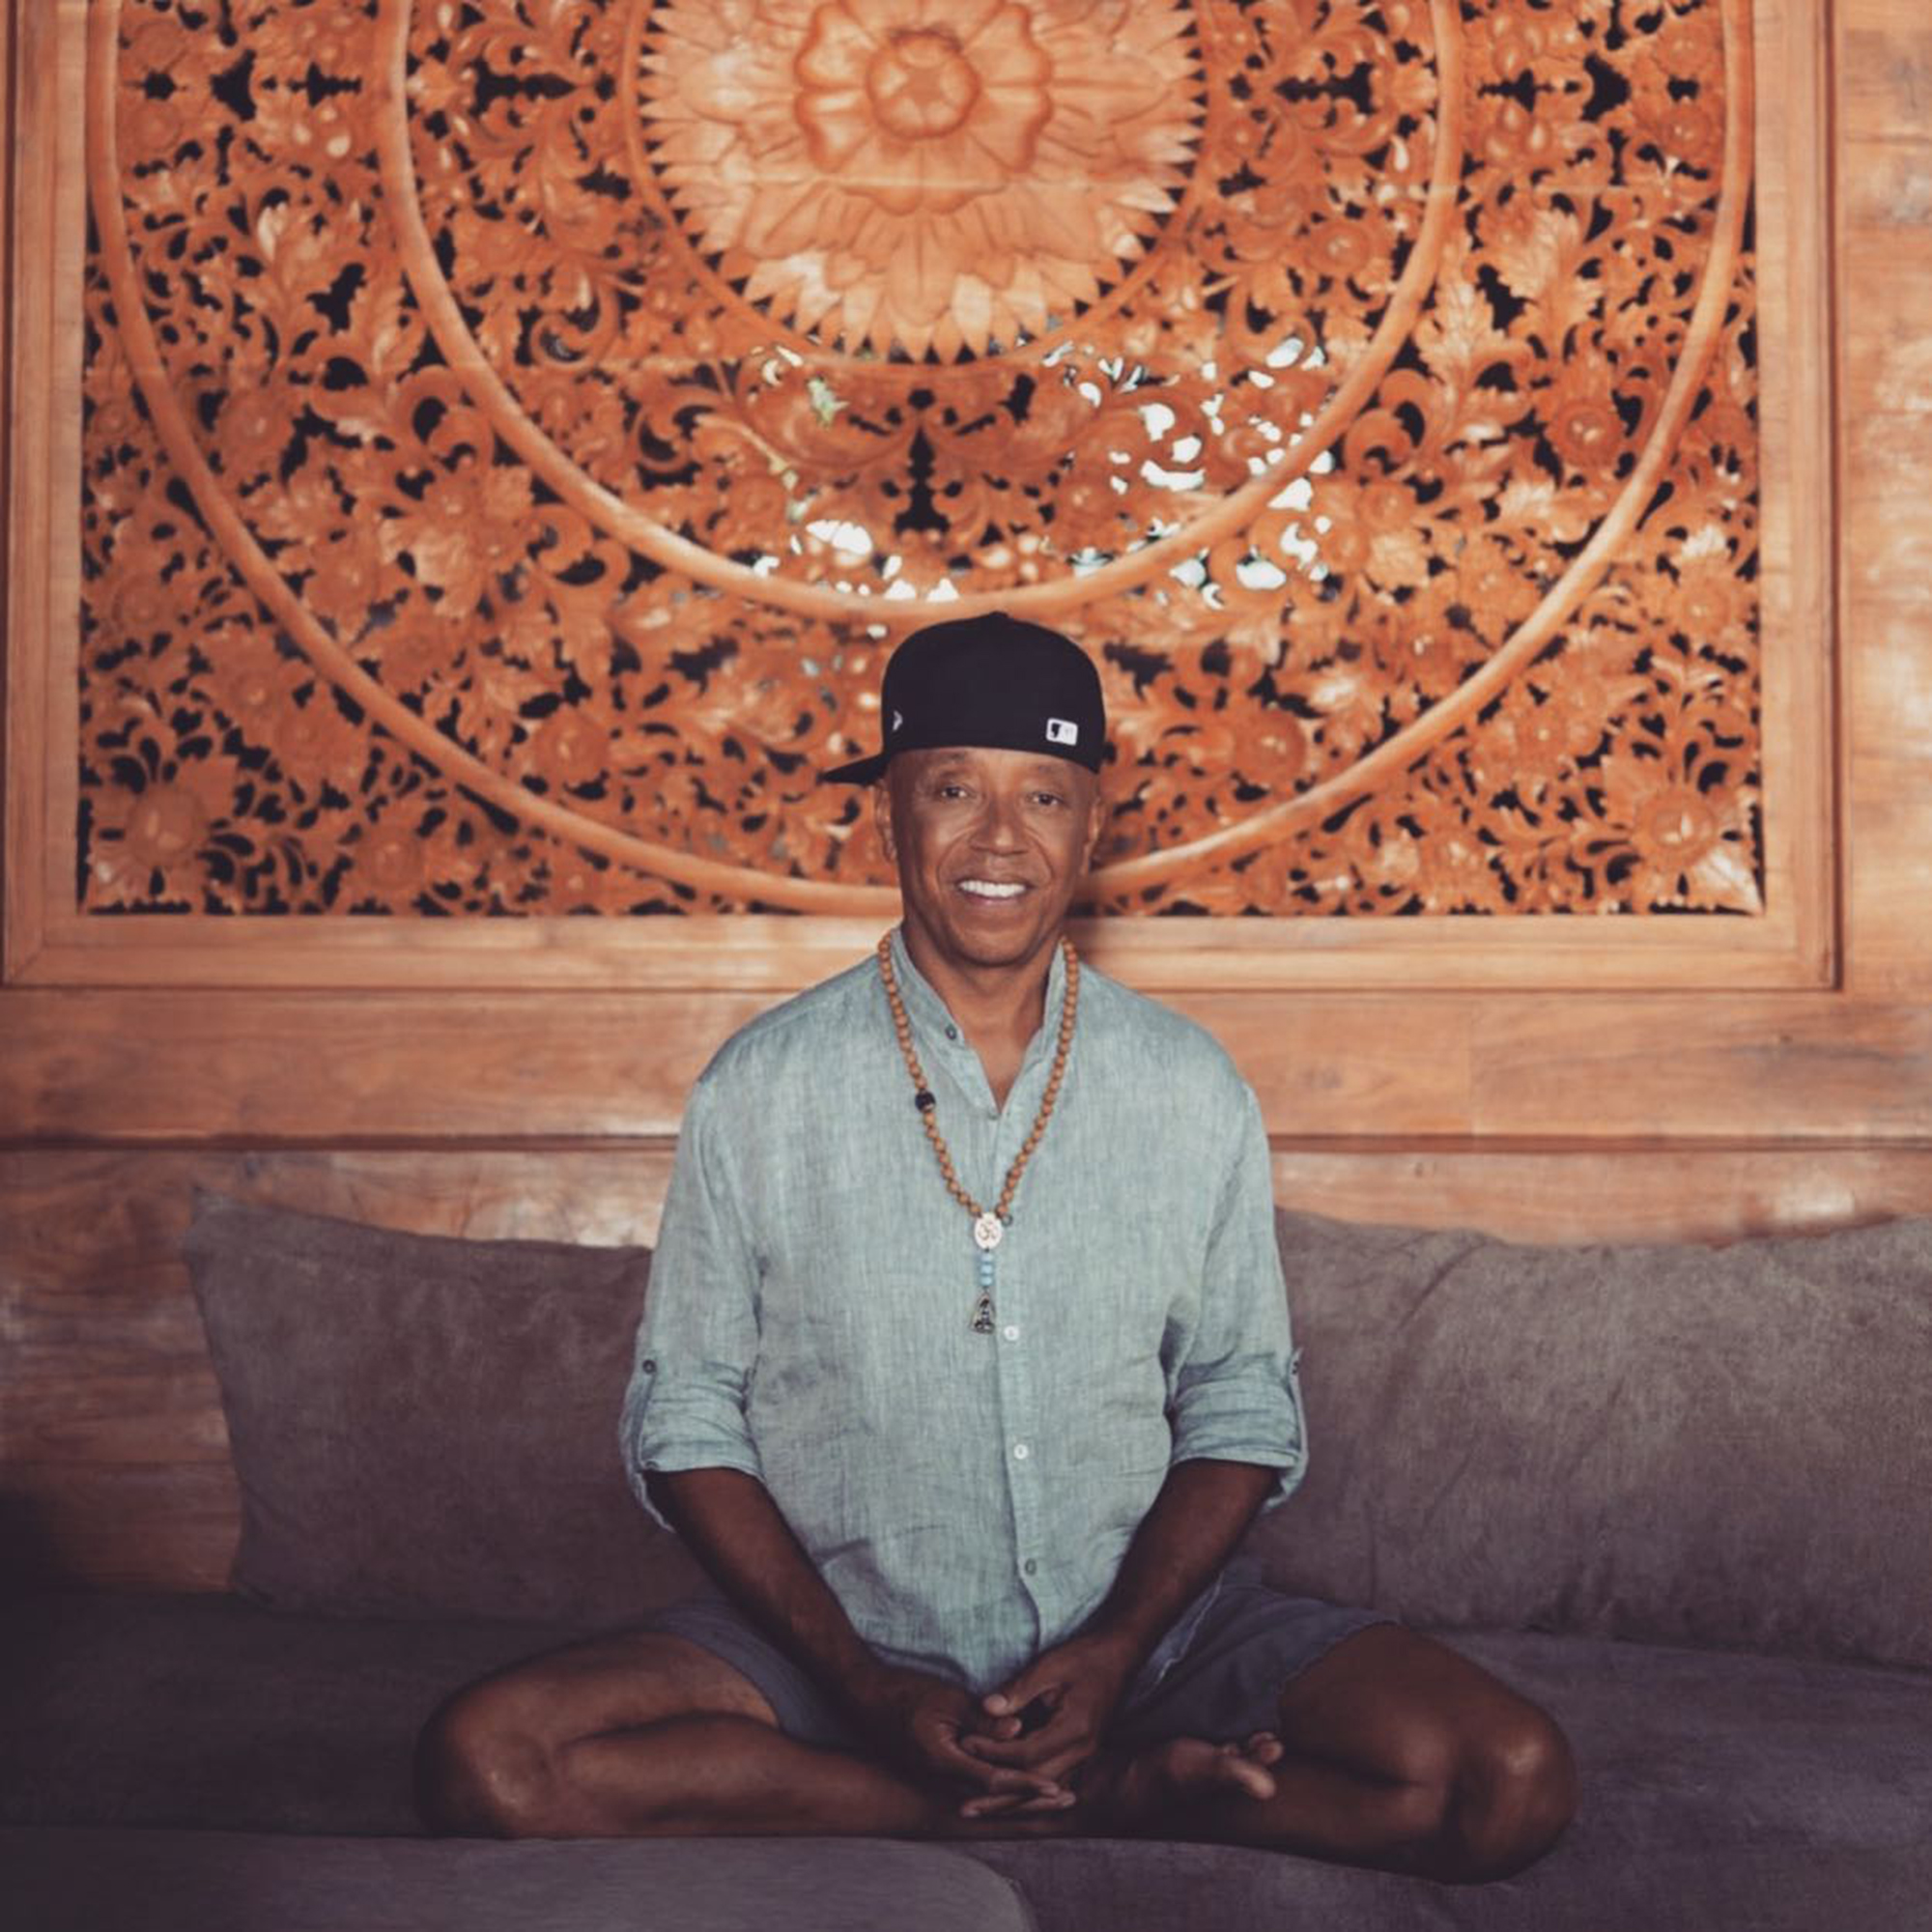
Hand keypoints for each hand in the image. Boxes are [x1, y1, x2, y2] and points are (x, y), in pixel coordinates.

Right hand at [843, 1661, 1075, 1814]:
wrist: (864, 1697)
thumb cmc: (904, 1692)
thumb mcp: (947, 1701)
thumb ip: (983, 1721)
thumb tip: (1019, 1732)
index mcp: (942, 1762)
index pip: (994, 1780)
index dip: (1027, 1784)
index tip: (1056, 1787)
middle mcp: (941, 1779)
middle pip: (995, 1797)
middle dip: (1032, 1799)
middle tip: (1069, 1799)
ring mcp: (937, 1779)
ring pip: (987, 1793)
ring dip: (1020, 1794)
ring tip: (1055, 1795)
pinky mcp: (937, 1772)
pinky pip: (975, 1784)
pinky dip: (1002, 1785)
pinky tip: (1022, 1781)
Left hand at [953, 1634, 1135, 1815]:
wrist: (1118, 1657)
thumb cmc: (1083, 1658)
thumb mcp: (1049, 1666)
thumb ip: (1018, 1690)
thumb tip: (986, 1707)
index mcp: (1075, 1730)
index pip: (1027, 1753)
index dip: (994, 1751)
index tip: (966, 1745)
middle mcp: (1082, 1751)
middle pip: (1034, 1784)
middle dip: (998, 1795)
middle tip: (964, 1807)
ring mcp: (1084, 1757)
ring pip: (1043, 1789)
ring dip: (1011, 1802)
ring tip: (978, 1810)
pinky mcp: (1081, 1755)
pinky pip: (1051, 1781)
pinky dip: (1027, 1792)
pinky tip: (1005, 1800)